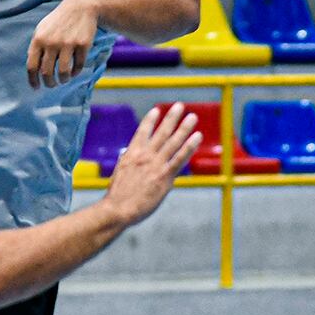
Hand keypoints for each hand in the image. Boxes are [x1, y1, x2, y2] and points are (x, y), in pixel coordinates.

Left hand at [28, 0, 98, 88]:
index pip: (32, 66)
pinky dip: (76, 72)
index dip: (33, 80)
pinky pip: (78, 66)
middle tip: (52, 85)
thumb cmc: (59, 22)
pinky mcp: (82, 45)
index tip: (37, 87)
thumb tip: (32, 70)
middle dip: (49, 83)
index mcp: (38, 40)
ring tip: (64, 80)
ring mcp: (67, 43)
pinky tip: (75, 71)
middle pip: (46, 73)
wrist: (81, 7)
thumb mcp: (42, 30)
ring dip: (63, 80)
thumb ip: (36, 48)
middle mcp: (51, 42)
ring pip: (63, 73)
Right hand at [100, 105, 200, 226]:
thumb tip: (129, 154)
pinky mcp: (164, 176)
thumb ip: (128, 161)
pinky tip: (197, 137)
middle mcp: (145, 155)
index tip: (156, 110)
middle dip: (171, 118)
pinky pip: (180, 158)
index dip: (150, 120)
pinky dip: (189, 146)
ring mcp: (156, 165)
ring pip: (173, 142)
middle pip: (161, 132)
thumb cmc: (117, 195)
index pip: (142, 132)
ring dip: (184, 128)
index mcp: (131, 153)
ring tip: (192, 117)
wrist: (118, 208)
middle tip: (179, 106)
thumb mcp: (120, 172)